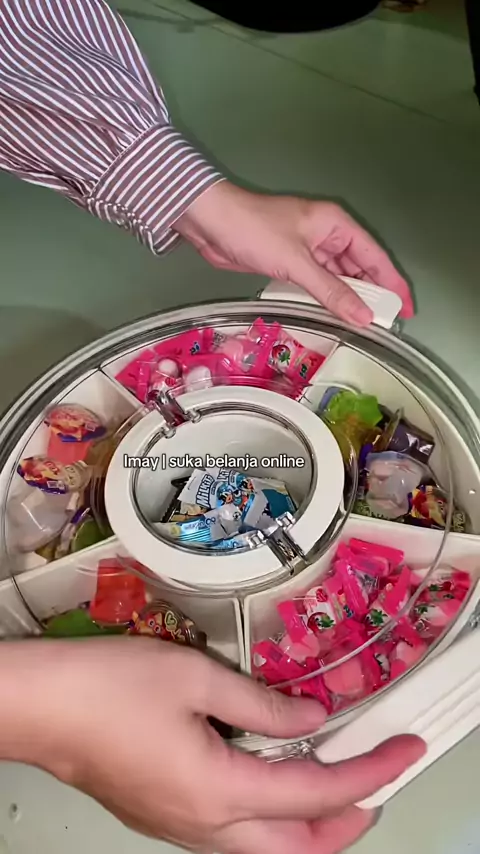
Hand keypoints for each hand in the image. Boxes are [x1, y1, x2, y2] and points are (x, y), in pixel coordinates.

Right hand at [2, 639, 424, 853]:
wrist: (42, 708)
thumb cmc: (109, 687)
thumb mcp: (195, 677)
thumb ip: (261, 703)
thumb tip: (312, 717)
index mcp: (217, 792)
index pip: (316, 794)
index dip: (370, 773)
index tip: (405, 751)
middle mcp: (203, 826)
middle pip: (296, 849)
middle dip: (348, 823)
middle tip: (378, 780)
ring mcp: (180, 829)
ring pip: (266, 852)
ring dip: (310, 825)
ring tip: (338, 784)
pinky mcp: (163, 818)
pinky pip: (234, 837)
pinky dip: (273, 818)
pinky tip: (274, 780)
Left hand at [175, 181, 413, 325]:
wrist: (210, 222)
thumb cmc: (254, 230)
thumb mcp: (297, 263)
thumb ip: (331, 291)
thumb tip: (364, 317)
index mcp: (336, 224)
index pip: (375, 257)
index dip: (393, 284)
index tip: (405, 309)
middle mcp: (327, 234)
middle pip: (359, 268)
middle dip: (373, 294)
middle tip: (385, 325)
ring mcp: (308, 248)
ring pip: (338, 277)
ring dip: (348, 298)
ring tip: (362, 324)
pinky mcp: (290, 260)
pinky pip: (317, 282)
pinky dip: (326, 297)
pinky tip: (332, 315)